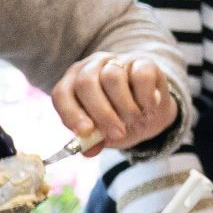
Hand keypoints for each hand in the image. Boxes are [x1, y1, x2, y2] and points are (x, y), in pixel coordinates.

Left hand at [53, 53, 178, 150]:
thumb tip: (88, 151)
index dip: (71, 113)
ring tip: (135, 120)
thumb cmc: (119, 121)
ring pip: (112, 77)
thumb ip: (94, 141)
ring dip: (125, 107)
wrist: (150, 111)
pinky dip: (145, 97)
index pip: (62, 94)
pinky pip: (141, 76)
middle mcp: (91, 68)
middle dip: (102, 113)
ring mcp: (117, 62)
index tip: (87, 131)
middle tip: (118, 134)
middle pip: (86, 83)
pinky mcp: (143, 62)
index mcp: (73, 84)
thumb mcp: (104, 134)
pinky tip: (148, 107)